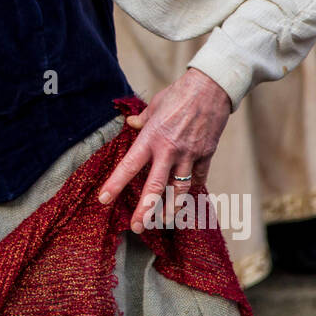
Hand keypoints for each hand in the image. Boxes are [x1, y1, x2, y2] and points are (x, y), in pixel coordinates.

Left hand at [97, 68, 230, 233]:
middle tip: (136, 228)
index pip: (129, 166)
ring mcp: (190, 155)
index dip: (115, 184)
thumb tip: (132, 124)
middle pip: (154, 188)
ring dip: (170, 209)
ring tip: (162, 222)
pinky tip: (185, 200)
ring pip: (179, 190)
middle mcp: (169, 150)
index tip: (104, 199)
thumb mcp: (154, 105)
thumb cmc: (179, 93)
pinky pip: (198, 178)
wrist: (211, 87)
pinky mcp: (206, 155)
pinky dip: (191, 190)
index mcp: (151, 137)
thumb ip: (142, 119)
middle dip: (144, 211)